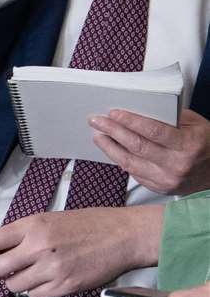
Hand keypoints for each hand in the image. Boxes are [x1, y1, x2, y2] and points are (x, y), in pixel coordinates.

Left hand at [0, 205, 162, 296]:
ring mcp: (52, 269)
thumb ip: (23, 236)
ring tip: (37, 270)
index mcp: (32, 226)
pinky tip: (52, 278)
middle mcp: (38, 247)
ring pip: (14, 286)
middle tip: (6, 269)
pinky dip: (37, 291)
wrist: (123, 235)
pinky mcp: (65, 286)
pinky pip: (35, 296)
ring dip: (18, 282)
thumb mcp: (49, 220)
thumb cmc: (88, 225)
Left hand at [89, 109, 209, 195]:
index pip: (153, 131)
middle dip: (114, 131)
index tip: (113, 113)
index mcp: (189, 145)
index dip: (131, 122)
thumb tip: (139, 109)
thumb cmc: (206, 144)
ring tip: (98, 135)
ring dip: (110, 147)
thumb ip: (170, 117)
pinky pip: (134, 173)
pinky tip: (112, 149)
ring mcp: (167, 179)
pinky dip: (120, 160)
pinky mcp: (159, 188)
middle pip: (137, 146)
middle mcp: (177, 164)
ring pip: (130, 162)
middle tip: (97, 121)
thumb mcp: (196, 125)